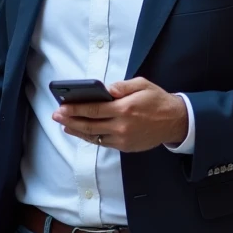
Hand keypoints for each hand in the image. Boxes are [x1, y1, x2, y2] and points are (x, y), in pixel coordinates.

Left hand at [52, 77, 187, 151]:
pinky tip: (82, 132)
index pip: (94, 110)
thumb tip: (105, 89)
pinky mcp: (126, 147)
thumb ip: (122, 86)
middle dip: (70, 120)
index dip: (75, 109)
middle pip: (89, 125)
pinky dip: (91, 137)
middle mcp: (122, 126)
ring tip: (65, 125)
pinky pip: (103, 143)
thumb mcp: (142, 85)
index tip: (61, 107)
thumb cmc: (158, 100)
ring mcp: (123, 139)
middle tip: (56, 116)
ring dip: (77, 131)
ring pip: (94, 137)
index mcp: (125, 109)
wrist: (176, 121)